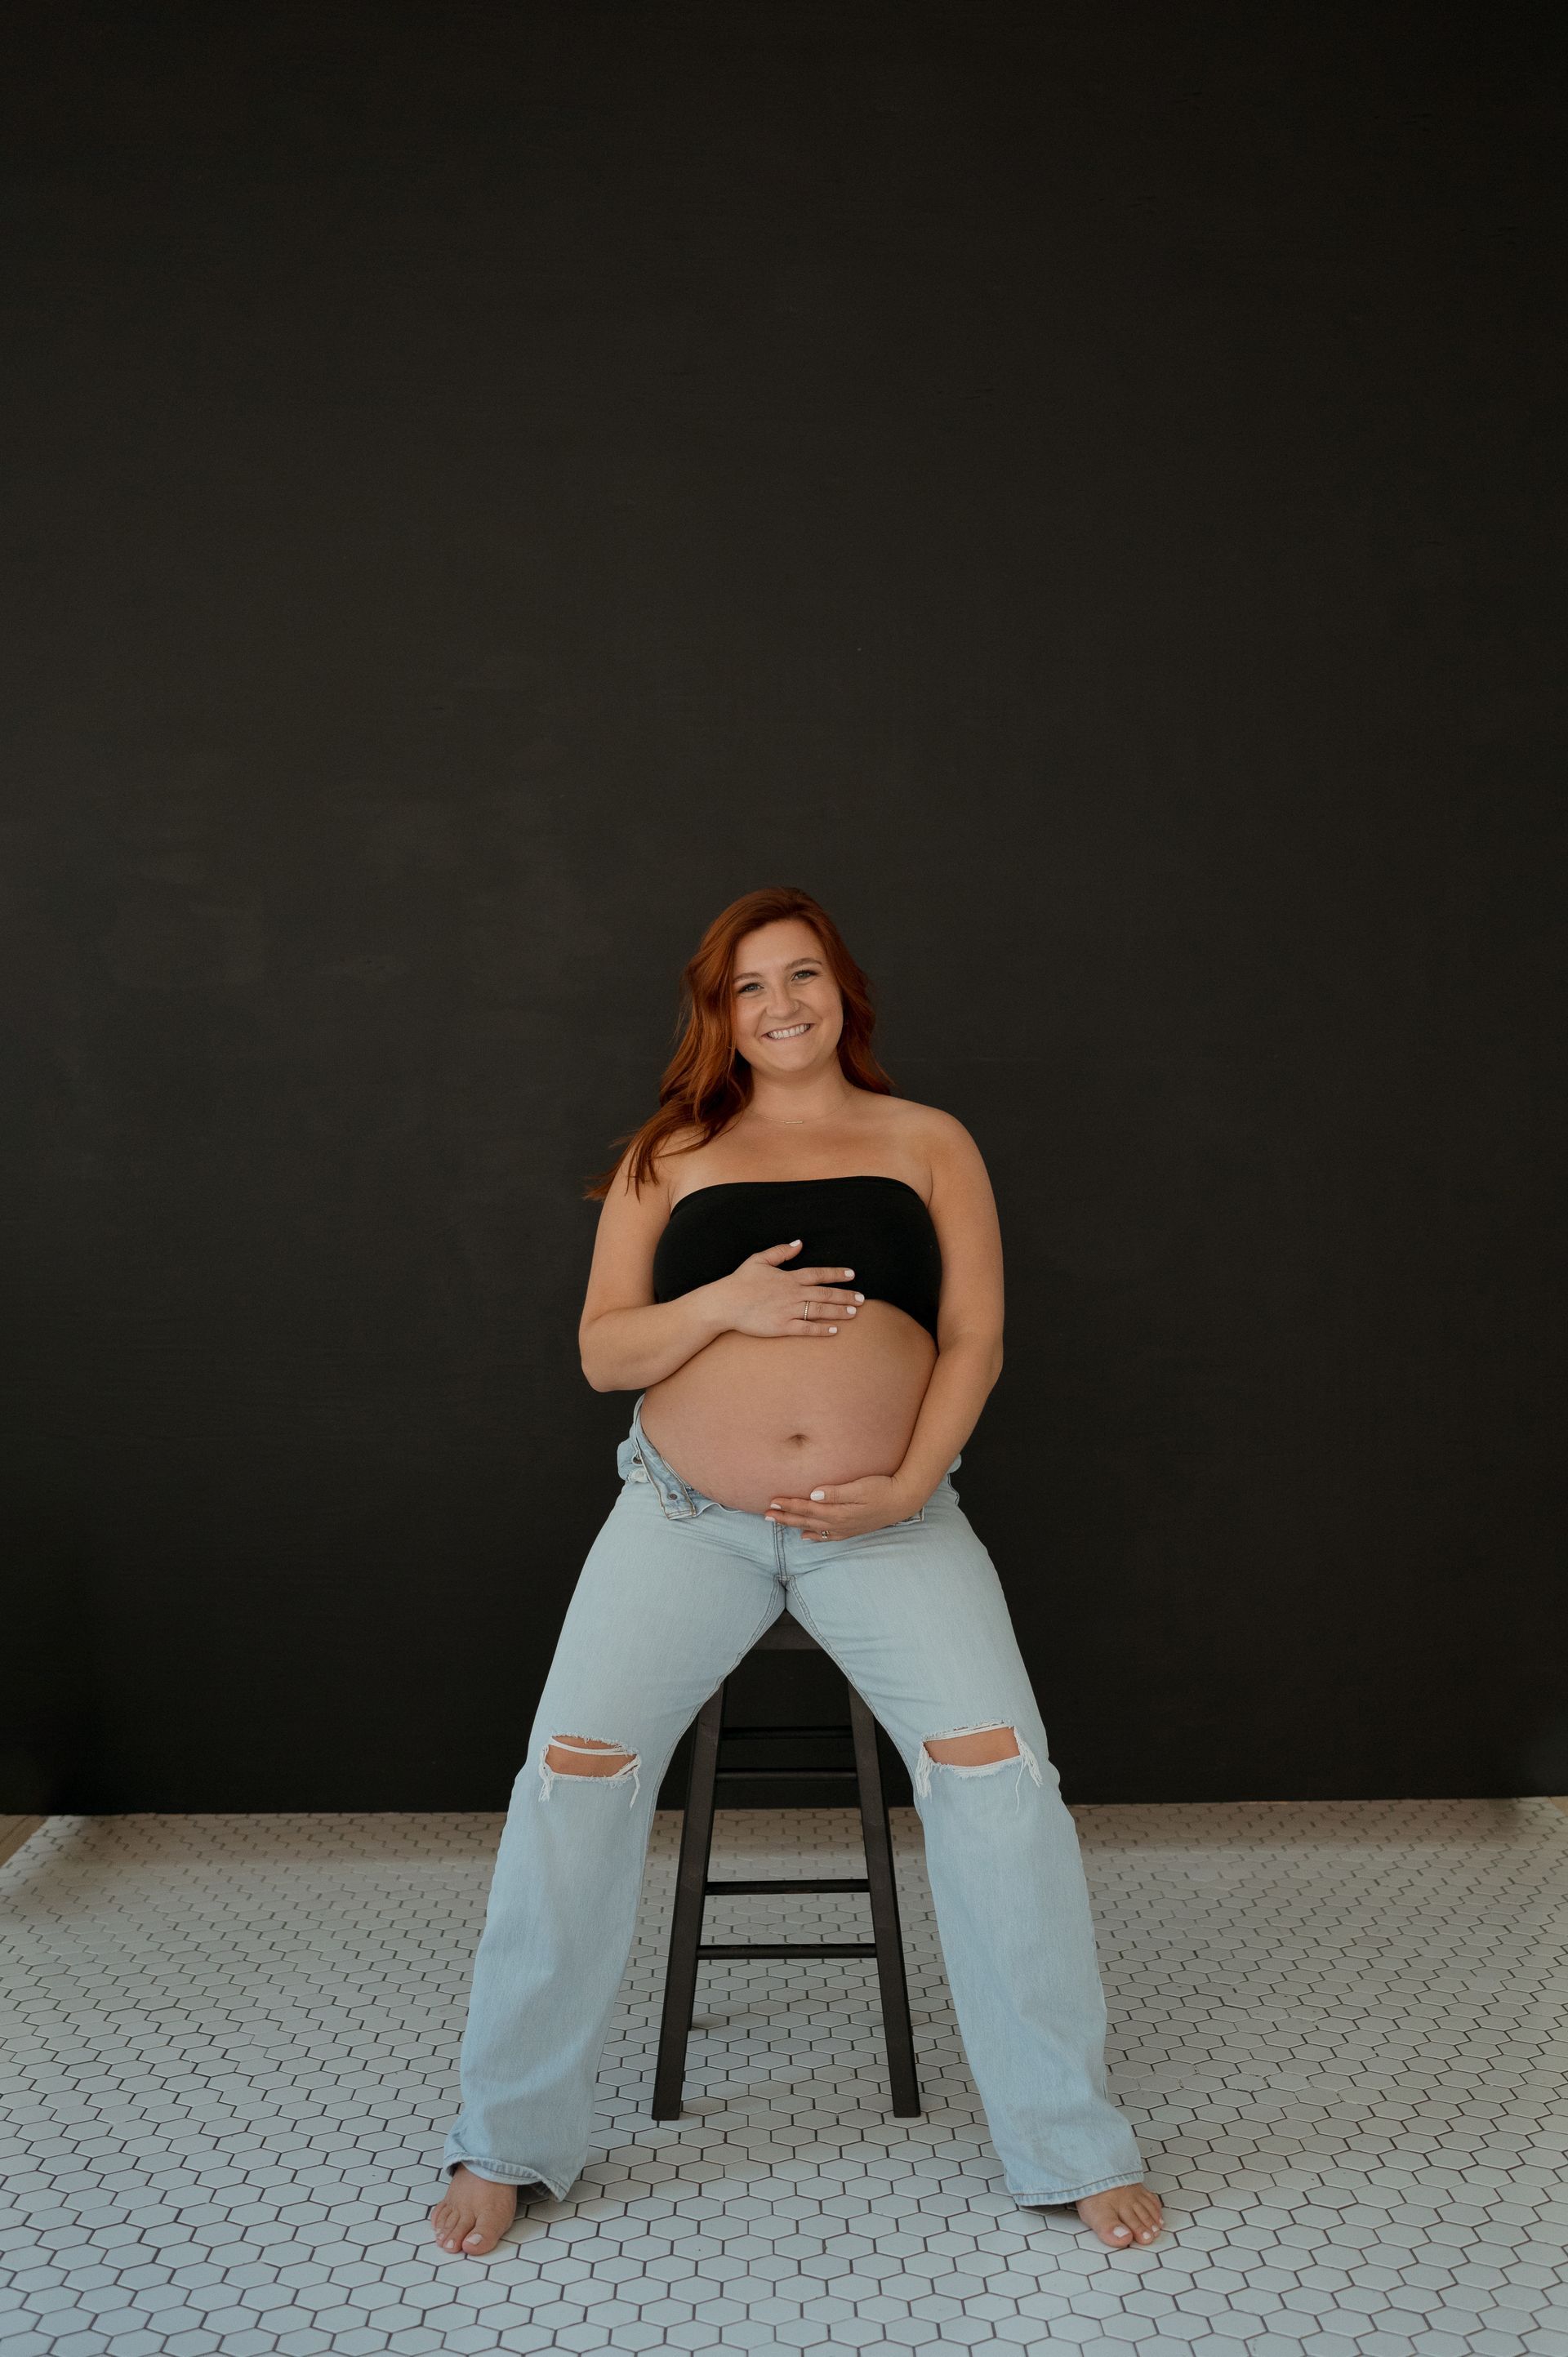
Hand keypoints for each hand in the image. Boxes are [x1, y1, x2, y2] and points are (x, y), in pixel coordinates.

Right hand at [712, 1239, 864, 1339]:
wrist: (725, 1303)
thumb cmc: (740, 1281)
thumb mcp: (759, 1259)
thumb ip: (780, 1251)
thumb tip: (799, 1243)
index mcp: (788, 1277)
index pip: (818, 1274)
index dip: (836, 1274)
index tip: (852, 1274)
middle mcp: (792, 1293)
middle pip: (825, 1294)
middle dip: (846, 1296)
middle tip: (862, 1299)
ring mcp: (788, 1311)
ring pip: (819, 1311)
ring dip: (839, 1312)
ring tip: (854, 1313)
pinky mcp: (781, 1326)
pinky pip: (806, 1329)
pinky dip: (821, 1330)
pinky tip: (834, 1330)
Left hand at [765, 1472, 922, 1540]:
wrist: (902, 1501)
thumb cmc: (882, 1488)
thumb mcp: (860, 1487)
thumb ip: (836, 1492)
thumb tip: (813, 1494)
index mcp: (837, 1511)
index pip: (806, 1508)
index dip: (788, 1505)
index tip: (772, 1501)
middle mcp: (838, 1523)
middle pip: (805, 1520)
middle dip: (784, 1517)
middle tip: (765, 1514)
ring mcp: (845, 1528)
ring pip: (813, 1528)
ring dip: (794, 1525)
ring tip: (778, 1523)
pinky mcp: (851, 1529)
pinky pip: (828, 1536)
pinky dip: (814, 1536)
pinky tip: (805, 1537)